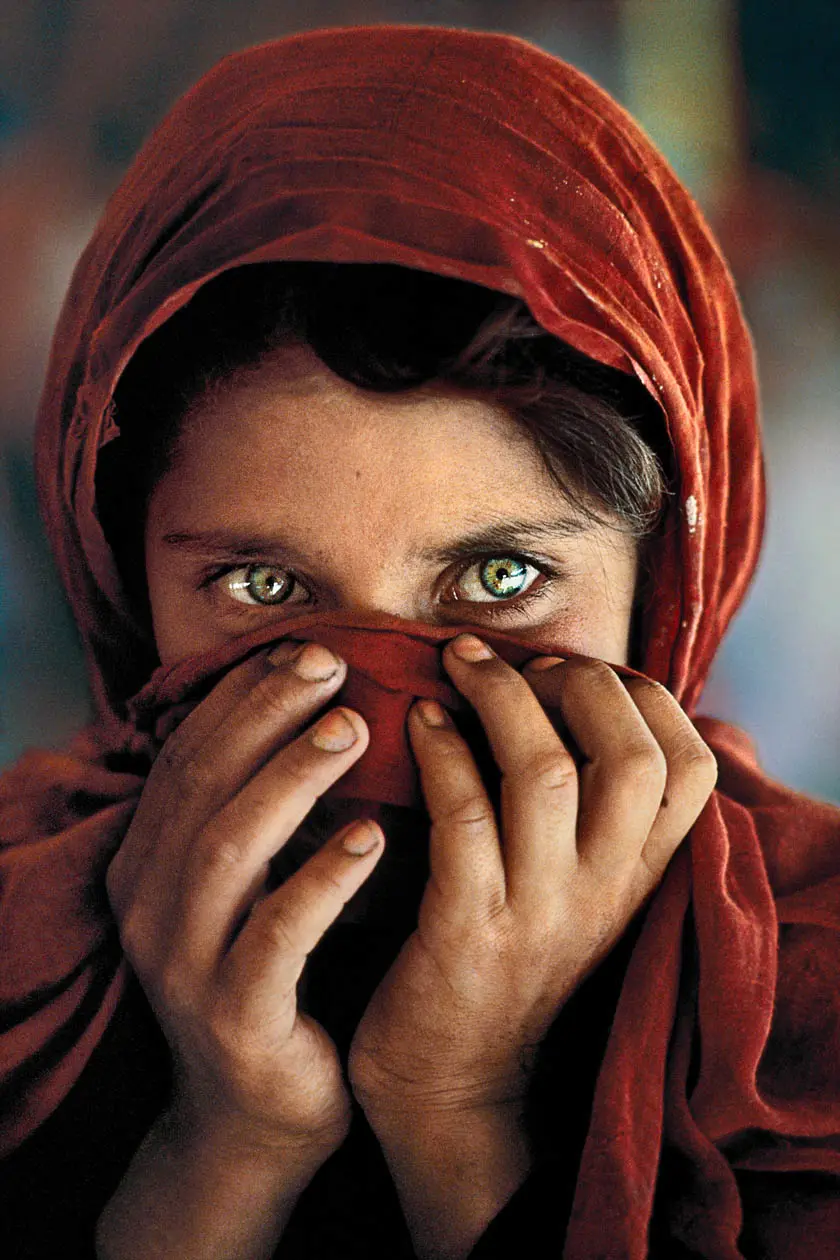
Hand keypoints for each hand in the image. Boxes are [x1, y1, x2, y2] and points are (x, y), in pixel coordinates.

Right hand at [106, 640, 383, 1155]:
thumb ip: (265, 812)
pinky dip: (323, 879)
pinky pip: (277, 936)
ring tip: (353, 730)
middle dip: (266, 715)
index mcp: (149, 862)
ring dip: (291, 779)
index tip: (306, 649)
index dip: (243, 697)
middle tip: (332, 665)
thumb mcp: (252, 887)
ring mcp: (185, 963)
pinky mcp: (234, 1016)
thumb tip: (324, 711)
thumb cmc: (272, 979)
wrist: (254, 1118)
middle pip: (203, 785)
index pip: (188, 756)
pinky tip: (374, 837)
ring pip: (229, 849)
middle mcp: (150, 904)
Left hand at [348, 635, 716, 1117]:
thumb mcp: (579, 894)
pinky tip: (418, 718)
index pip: (690, 767)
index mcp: (638, 877)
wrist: (451, 1090)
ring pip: (548, 774)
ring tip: (457, 662)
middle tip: (514, 661)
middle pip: (632, 757)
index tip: (575, 670)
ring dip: (499, 698)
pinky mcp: (467, 933)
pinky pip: (463, 816)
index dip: (642, 697)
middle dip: (576, 681)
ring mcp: (539, 914)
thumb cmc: (507, 963)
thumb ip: (596, 817)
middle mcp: (604, 892)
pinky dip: (441, 750)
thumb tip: (576, 698)